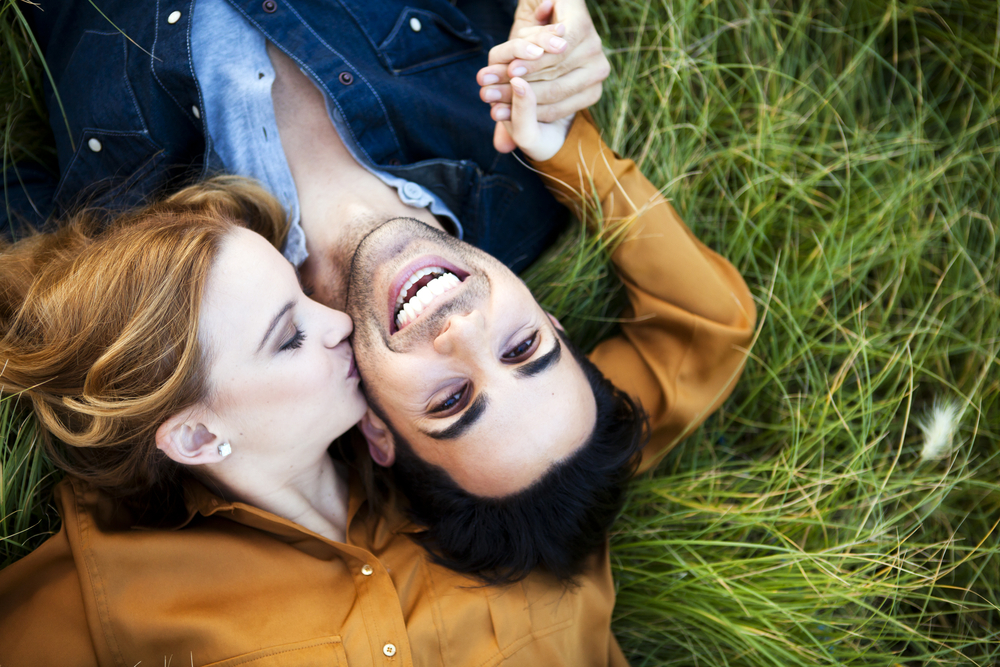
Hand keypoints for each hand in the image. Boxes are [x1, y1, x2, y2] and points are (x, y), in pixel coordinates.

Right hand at [477, 0, 607, 151]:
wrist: (544, 5)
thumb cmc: (537, 49)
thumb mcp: (528, 84)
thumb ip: (518, 112)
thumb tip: (503, 148)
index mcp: (592, 90)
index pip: (554, 109)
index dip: (522, 113)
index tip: (494, 114)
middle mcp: (599, 70)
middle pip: (553, 90)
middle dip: (515, 95)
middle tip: (485, 97)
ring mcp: (595, 47)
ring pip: (551, 69)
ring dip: (520, 75)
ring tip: (490, 80)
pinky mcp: (583, 24)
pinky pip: (556, 47)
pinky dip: (533, 55)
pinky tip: (514, 62)